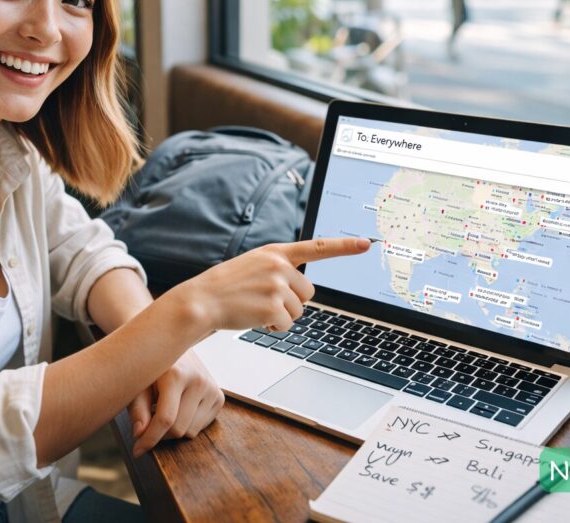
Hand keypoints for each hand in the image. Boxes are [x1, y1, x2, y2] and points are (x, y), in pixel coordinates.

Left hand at [129, 349, 223, 456]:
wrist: (176, 343)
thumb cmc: (154, 366)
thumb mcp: (139, 383)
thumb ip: (138, 409)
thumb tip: (139, 434)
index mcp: (177, 374)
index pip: (165, 419)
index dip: (149, 439)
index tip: (137, 450)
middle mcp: (199, 381)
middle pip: (178, 429)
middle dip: (160, 435)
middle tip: (147, 427)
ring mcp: (212, 389)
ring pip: (191, 432)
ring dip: (174, 430)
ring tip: (164, 411)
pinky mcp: (219, 397)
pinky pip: (201, 427)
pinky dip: (187, 425)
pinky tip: (179, 409)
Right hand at [164, 237, 369, 332]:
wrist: (201, 301)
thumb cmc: (226, 286)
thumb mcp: (253, 266)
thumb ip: (279, 269)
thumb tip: (303, 290)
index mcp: (276, 252)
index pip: (317, 247)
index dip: (344, 247)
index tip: (368, 243)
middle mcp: (279, 265)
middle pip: (308, 292)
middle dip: (291, 302)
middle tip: (263, 300)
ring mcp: (276, 285)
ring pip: (299, 310)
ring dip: (281, 316)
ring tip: (255, 307)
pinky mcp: (272, 306)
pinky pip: (287, 324)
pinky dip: (273, 327)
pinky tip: (254, 318)